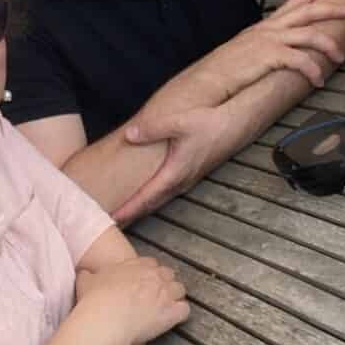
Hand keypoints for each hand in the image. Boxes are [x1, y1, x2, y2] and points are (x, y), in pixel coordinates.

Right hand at [75, 256, 188, 344]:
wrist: (106, 317)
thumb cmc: (96, 299)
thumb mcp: (86, 280)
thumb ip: (87, 274)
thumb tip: (82, 273)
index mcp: (137, 265)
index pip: (152, 264)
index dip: (150, 274)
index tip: (144, 283)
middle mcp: (155, 275)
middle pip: (169, 275)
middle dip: (165, 284)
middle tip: (156, 297)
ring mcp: (165, 293)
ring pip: (180, 290)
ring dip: (175, 297)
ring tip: (167, 308)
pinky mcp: (171, 312)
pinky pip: (185, 310)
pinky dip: (181, 314)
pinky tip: (173, 320)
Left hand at [115, 104, 232, 222]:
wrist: (235, 123)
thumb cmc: (209, 123)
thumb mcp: (178, 122)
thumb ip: (152, 129)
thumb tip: (129, 134)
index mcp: (174, 173)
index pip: (145, 198)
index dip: (127, 210)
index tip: (110, 221)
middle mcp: (180, 182)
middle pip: (151, 205)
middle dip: (131, 214)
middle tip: (110, 223)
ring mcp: (187, 179)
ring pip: (159, 199)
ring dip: (142, 207)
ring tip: (123, 211)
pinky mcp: (190, 173)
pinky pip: (166, 191)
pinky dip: (152, 197)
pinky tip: (145, 192)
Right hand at [186, 0, 344, 102]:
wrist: (209, 78)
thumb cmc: (224, 69)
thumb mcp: (244, 50)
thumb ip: (260, 47)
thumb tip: (271, 53)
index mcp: (263, 27)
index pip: (290, 5)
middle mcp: (269, 29)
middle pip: (307, 13)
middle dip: (331, 9)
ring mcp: (270, 41)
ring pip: (310, 35)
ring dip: (329, 46)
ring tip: (340, 57)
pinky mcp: (270, 56)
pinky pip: (301, 60)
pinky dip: (314, 71)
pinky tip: (318, 80)